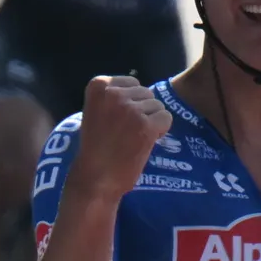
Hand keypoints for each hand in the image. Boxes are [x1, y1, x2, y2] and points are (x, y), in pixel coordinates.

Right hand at [68, 73, 170, 205]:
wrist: (95, 177)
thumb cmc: (96, 147)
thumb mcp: (97, 111)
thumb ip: (116, 97)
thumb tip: (144, 92)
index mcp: (98, 86)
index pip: (132, 82)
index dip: (131, 102)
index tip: (117, 120)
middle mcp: (114, 94)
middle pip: (146, 93)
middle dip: (142, 111)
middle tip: (126, 132)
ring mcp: (130, 109)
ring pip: (158, 106)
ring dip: (151, 122)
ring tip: (133, 139)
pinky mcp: (145, 126)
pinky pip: (166, 118)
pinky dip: (160, 131)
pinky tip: (144, 143)